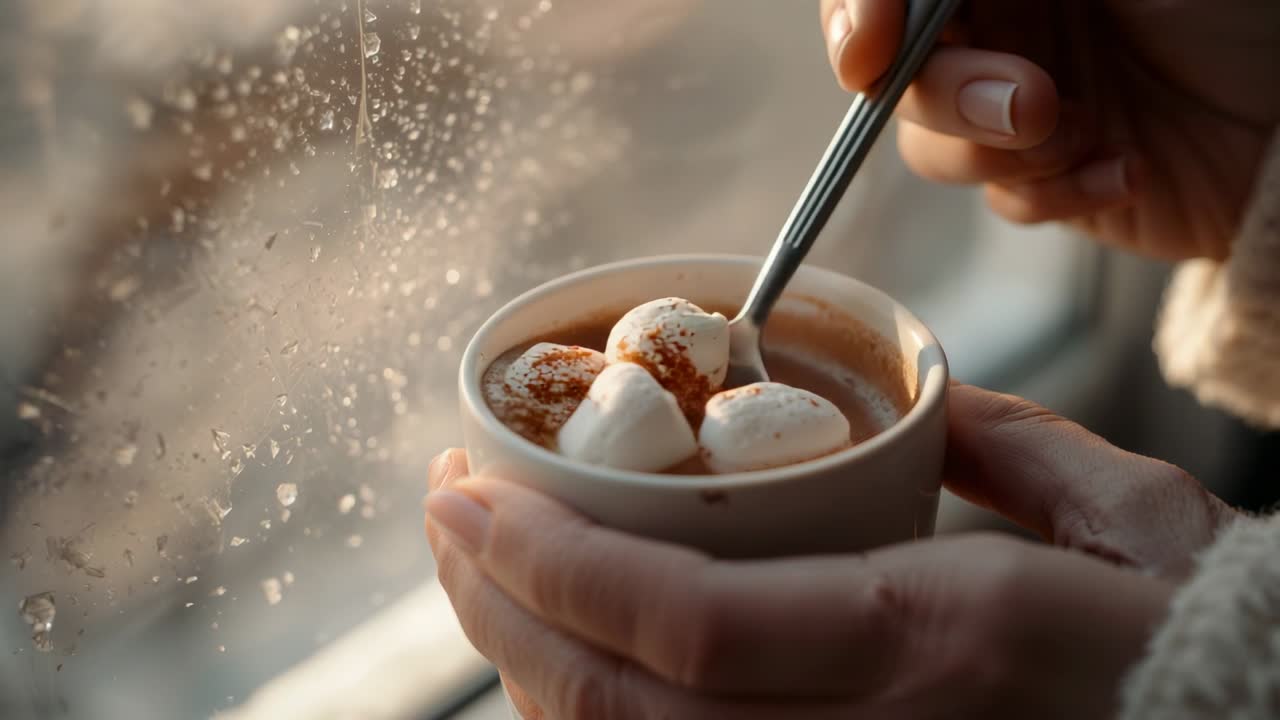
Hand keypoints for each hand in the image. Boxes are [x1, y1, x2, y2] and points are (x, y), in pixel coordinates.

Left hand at [425, 384, 1238, 717]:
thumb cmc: (1196, 627)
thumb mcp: (1116, 509)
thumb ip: (992, 442)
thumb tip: (899, 397)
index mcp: (935, 635)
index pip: (685, 623)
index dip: (549, 563)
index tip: (468, 486)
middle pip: (621, 704)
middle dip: (498, 606)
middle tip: (442, 510)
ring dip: (524, 663)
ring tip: (475, 572)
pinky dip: (593, 717)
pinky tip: (557, 657)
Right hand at [820, 0, 1279, 260]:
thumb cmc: (1237, 15)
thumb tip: (913, 1)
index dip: (858, 16)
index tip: (865, 54)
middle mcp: (1000, 33)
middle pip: (900, 74)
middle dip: (950, 96)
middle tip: (1032, 104)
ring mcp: (1017, 110)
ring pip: (934, 148)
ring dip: (999, 152)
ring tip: (1088, 131)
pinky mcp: (1048, 182)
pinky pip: (1004, 201)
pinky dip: (1058, 192)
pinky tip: (1124, 167)